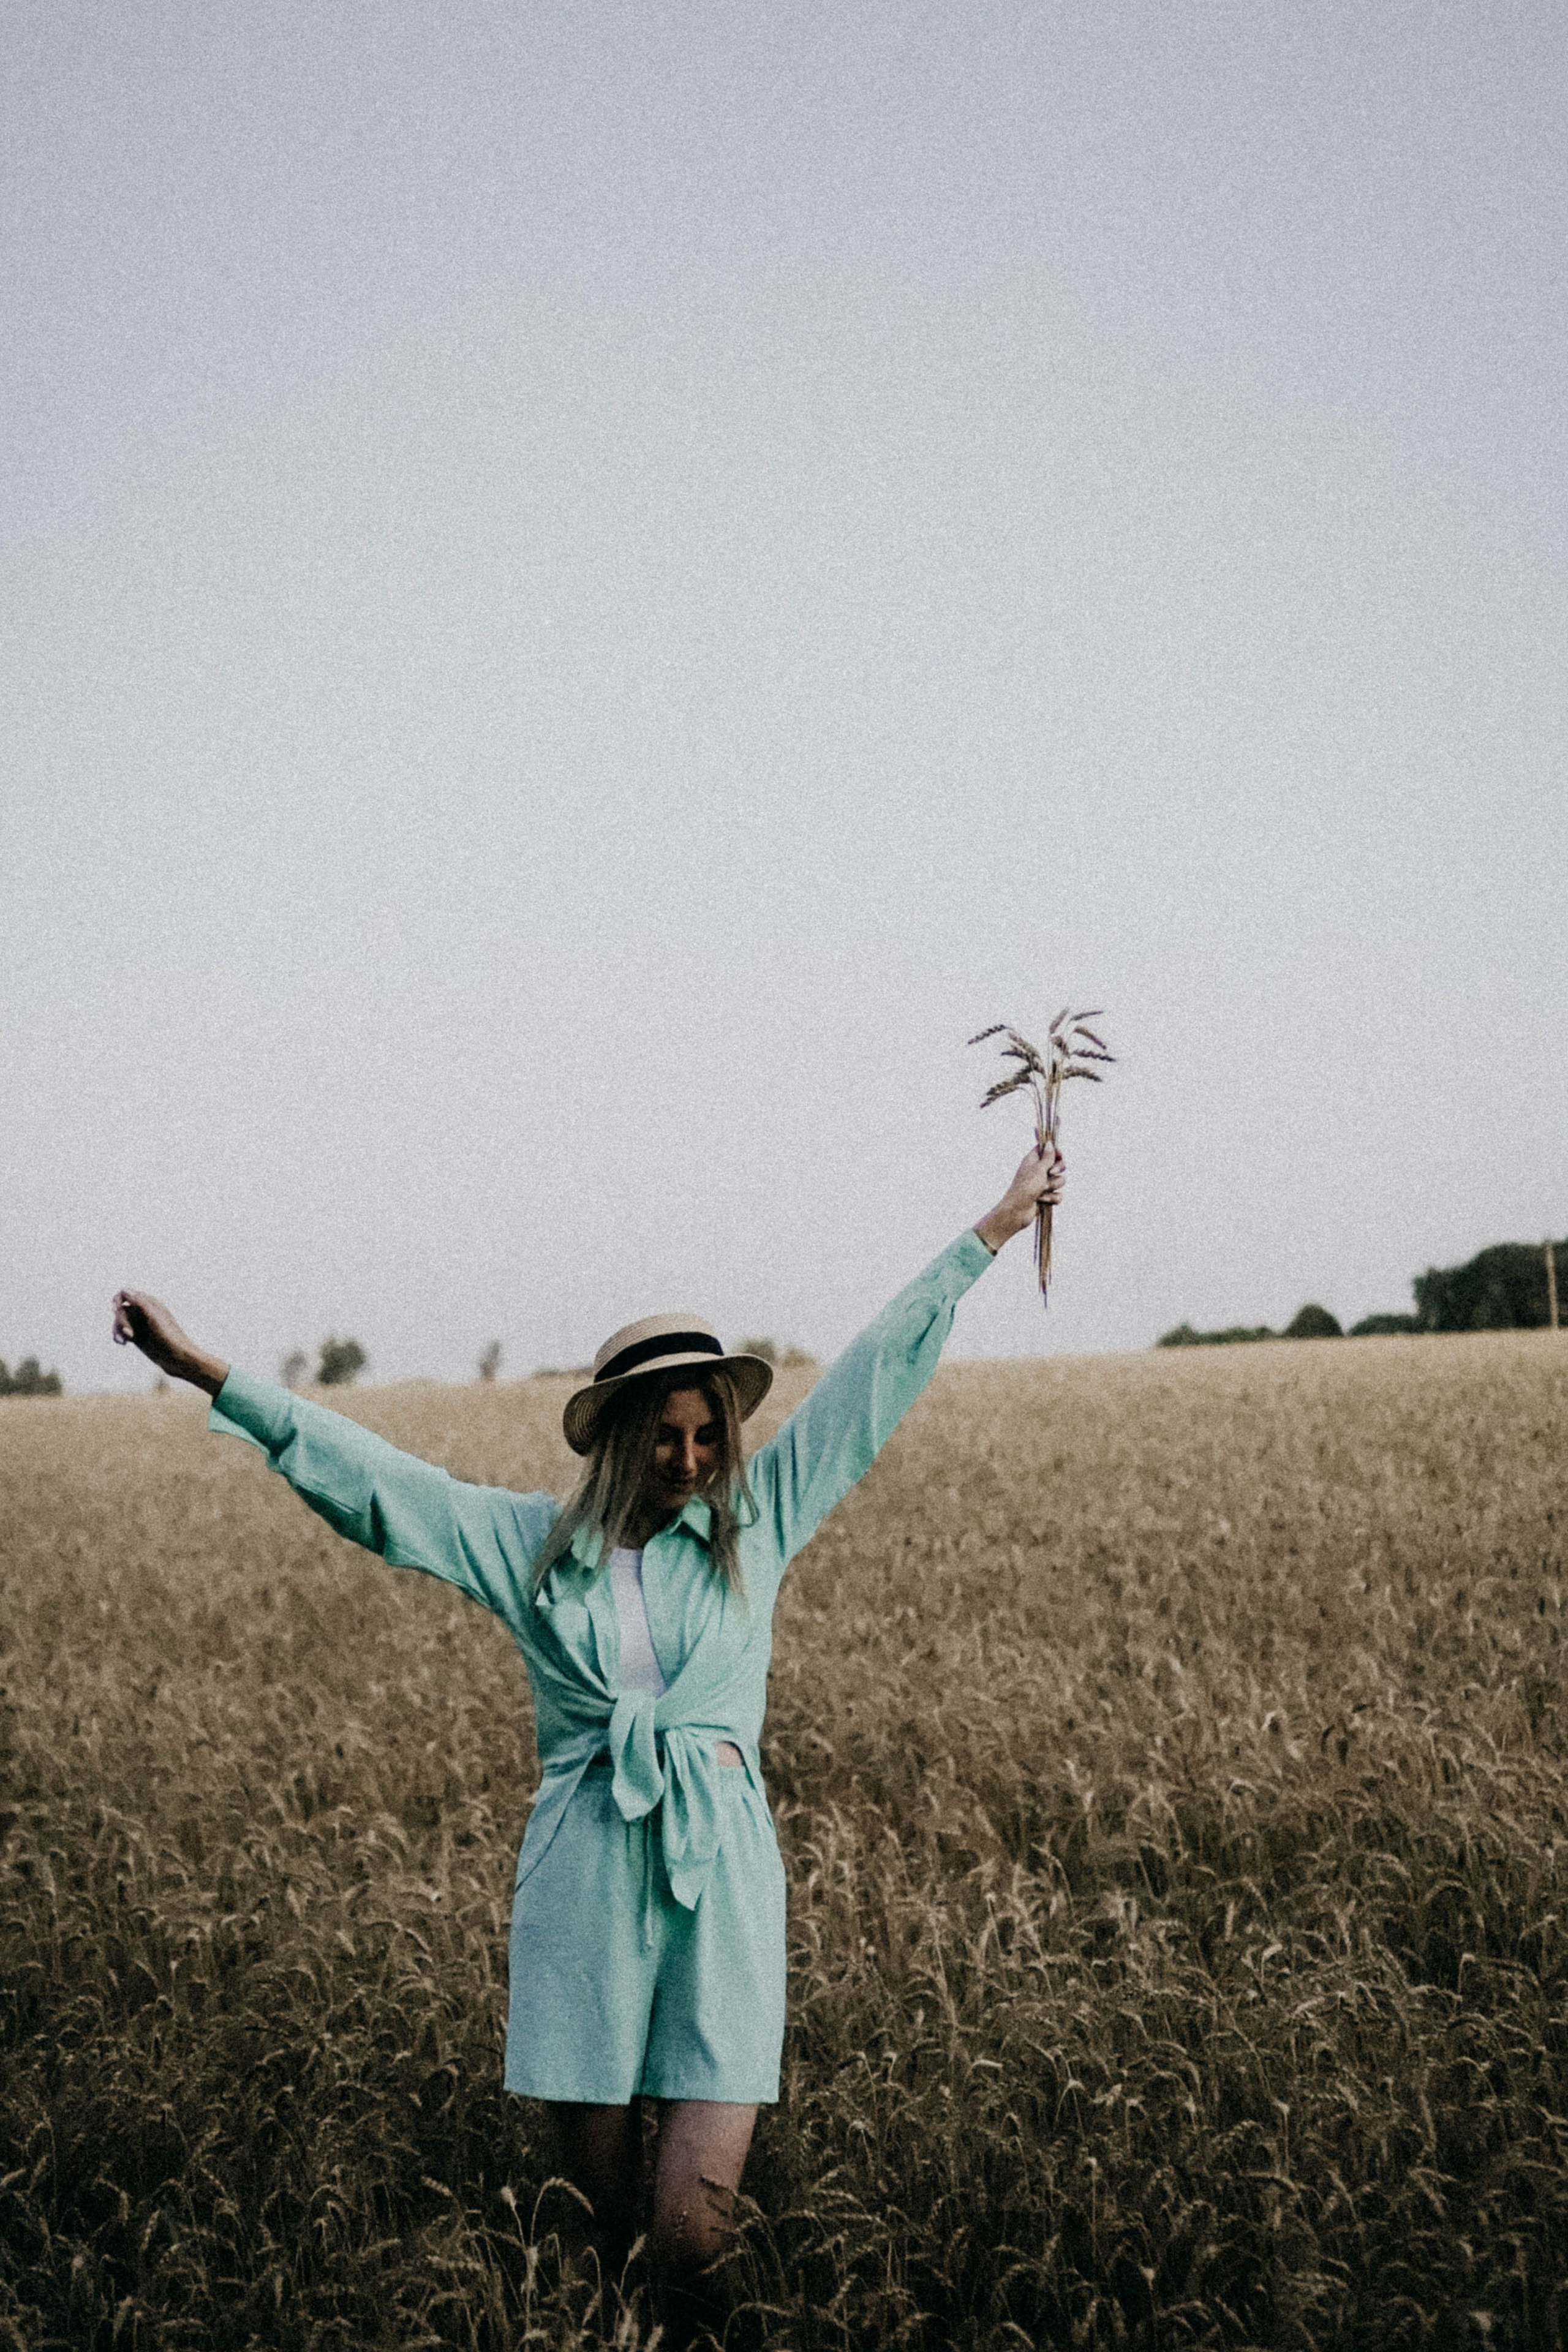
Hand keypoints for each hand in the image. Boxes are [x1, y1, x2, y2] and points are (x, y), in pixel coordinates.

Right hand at [112, 1289, 229, 1396]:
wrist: (178, 1358)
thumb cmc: (170, 1336)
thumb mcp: (154, 1317)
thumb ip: (140, 1303)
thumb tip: (125, 1290)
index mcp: (150, 1303)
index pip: (126, 1294)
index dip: (118, 1300)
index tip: (115, 1309)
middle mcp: (144, 1312)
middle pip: (121, 1309)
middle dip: (120, 1319)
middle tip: (129, 1332)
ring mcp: (140, 1325)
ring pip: (119, 1322)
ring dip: (117, 1329)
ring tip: (123, 1341)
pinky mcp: (137, 1337)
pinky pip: (121, 1332)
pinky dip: (118, 1336)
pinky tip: (123, 1343)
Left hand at [973, 1141, 1065, 1254]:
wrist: (1017, 1211)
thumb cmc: (1025, 1187)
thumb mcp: (1038, 1169)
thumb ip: (1047, 1157)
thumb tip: (1050, 1143)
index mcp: (1033, 1160)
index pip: (1048, 1149)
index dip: (1055, 1152)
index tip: (1059, 1156)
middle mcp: (1038, 1171)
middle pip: (1058, 1165)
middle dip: (1057, 1170)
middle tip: (1050, 1173)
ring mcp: (1042, 1184)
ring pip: (1059, 1181)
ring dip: (1052, 1186)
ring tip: (1041, 1190)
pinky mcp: (1045, 1197)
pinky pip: (1058, 1195)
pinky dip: (1051, 1198)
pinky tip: (1042, 1200)